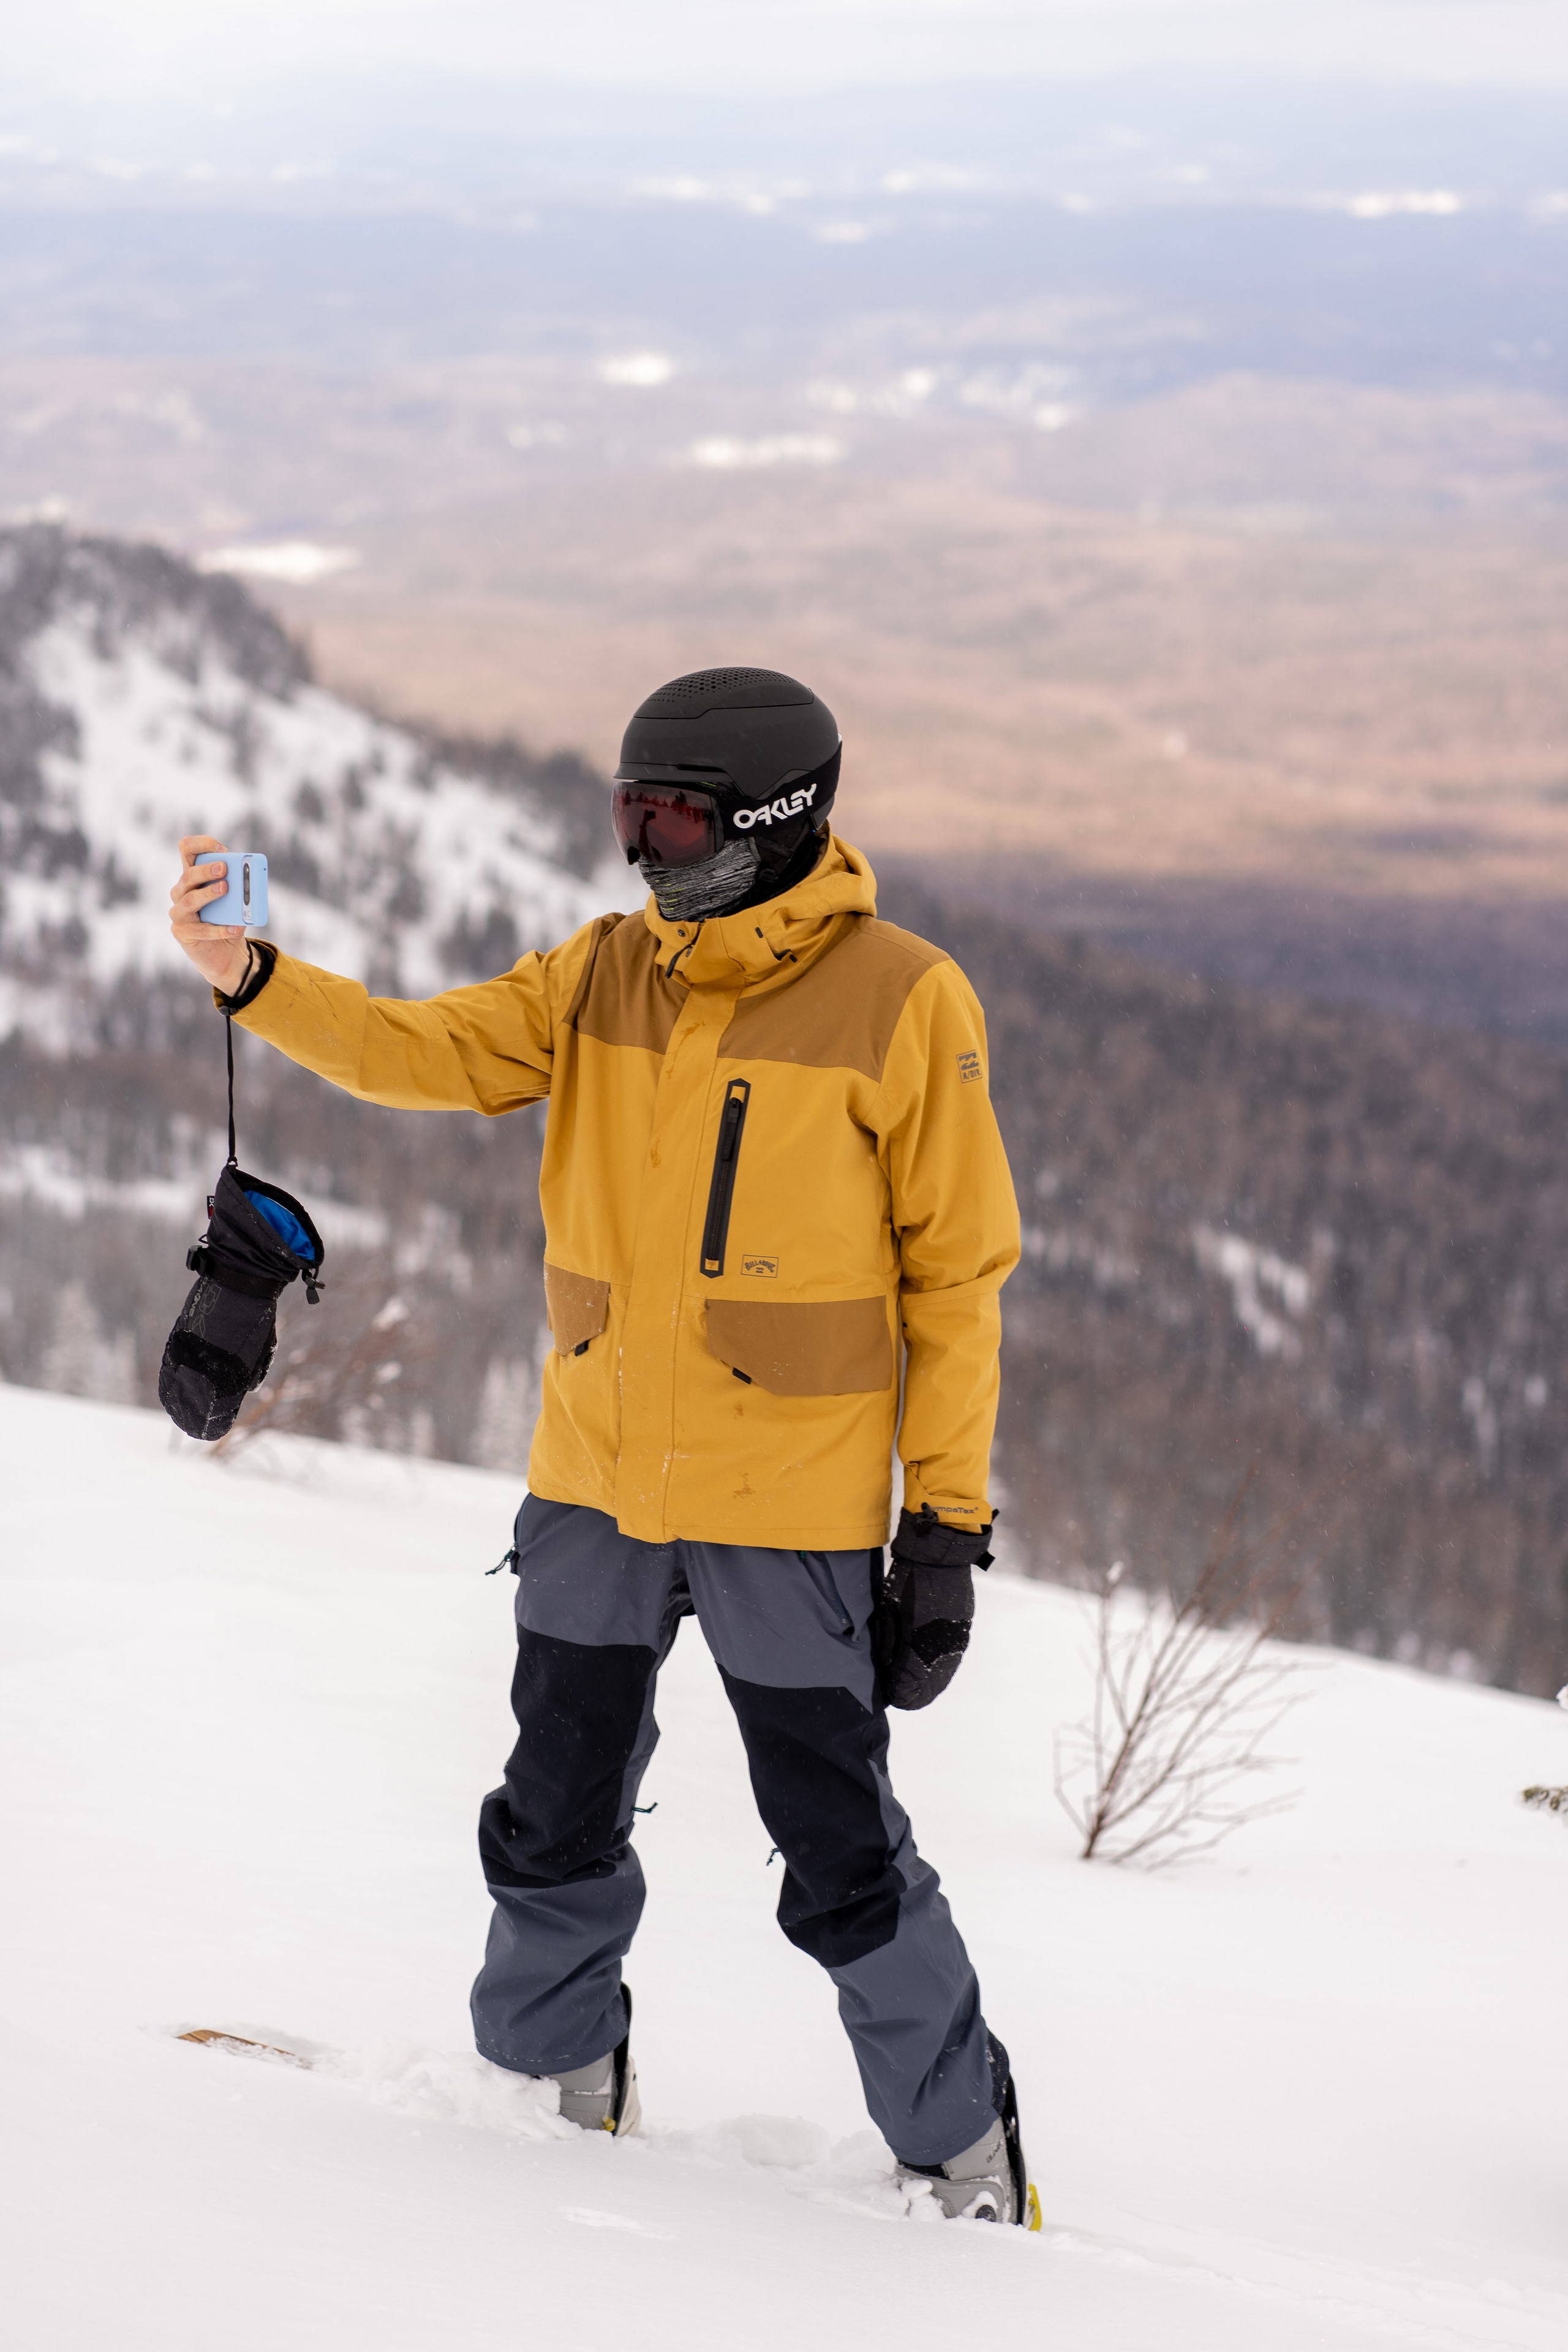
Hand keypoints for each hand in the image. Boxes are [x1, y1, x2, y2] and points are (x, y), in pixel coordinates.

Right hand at [170, 836, 250, 994]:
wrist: (226, 953)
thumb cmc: (229, 920)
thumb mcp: (237, 901)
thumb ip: (240, 888)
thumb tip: (248, 880)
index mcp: (193, 877)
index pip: (187, 850)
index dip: (200, 844)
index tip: (221, 848)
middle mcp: (180, 892)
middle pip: (188, 875)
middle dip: (205, 870)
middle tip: (224, 867)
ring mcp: (178, 912)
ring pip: (190, 900)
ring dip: (208, 893)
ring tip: (226, 889)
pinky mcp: (181, 932)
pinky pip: (199, 930)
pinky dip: (219, 929)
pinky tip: (234, 927)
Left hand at [871, 1558, 973, 1710]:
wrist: (940, 1557)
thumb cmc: (907, 1581)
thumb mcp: (888, 1610)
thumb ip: (888, 1641)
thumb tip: (888, 1667)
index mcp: (918, 1645)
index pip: (909, 1686)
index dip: (899, 1695)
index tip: (891, 1698)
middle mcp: (940, 1649)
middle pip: (929, 1687)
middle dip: (914, 1696)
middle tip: (902, 1698)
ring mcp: (955, 1641)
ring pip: (944, 1675)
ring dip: (930, 1685)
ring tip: (917, 1692)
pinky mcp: (963, 1632)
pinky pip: (952, 1660)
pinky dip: (942, 1670)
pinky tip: (934, 1674)